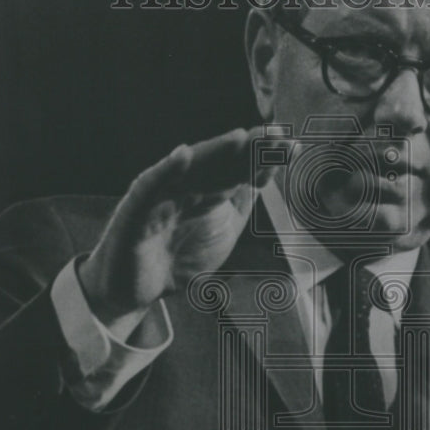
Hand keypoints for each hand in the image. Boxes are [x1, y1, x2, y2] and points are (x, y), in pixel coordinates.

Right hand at [77, 127, 273, 337]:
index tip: (293, 148)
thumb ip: (243, 202)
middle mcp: (188, 185)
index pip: (241, 168)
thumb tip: (268, 174)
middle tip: (277, 135)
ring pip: (191, 167)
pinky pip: (151, 184)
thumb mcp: (224, 230)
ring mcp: (163, 193)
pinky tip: (182, 154)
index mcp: (210, 190)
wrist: (137, 293)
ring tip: (239, 138)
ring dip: (215, 151)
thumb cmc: (179, 259)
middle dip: (249, 148)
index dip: (265, 158)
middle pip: (222, 162)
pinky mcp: (136, 207)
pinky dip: (166, 169)